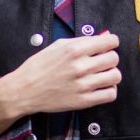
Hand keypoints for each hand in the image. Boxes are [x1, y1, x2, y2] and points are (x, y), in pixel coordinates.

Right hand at [6, 31, 121, 115]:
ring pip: (115, 76)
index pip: (109, 42)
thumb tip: (100, 38)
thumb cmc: (38, 66)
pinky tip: (101, 88)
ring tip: (103, 75)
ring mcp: (83, 85)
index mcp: (75, 50)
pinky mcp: (84, 101)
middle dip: (110, 58)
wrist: (24, 90)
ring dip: (111, 74)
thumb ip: (80, 41)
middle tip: (102, 61)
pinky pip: (110, 95)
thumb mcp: (57, 46)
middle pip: (114, 58)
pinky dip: (109, 90)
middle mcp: (81, 66)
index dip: (111, 42)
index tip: (108, 45)